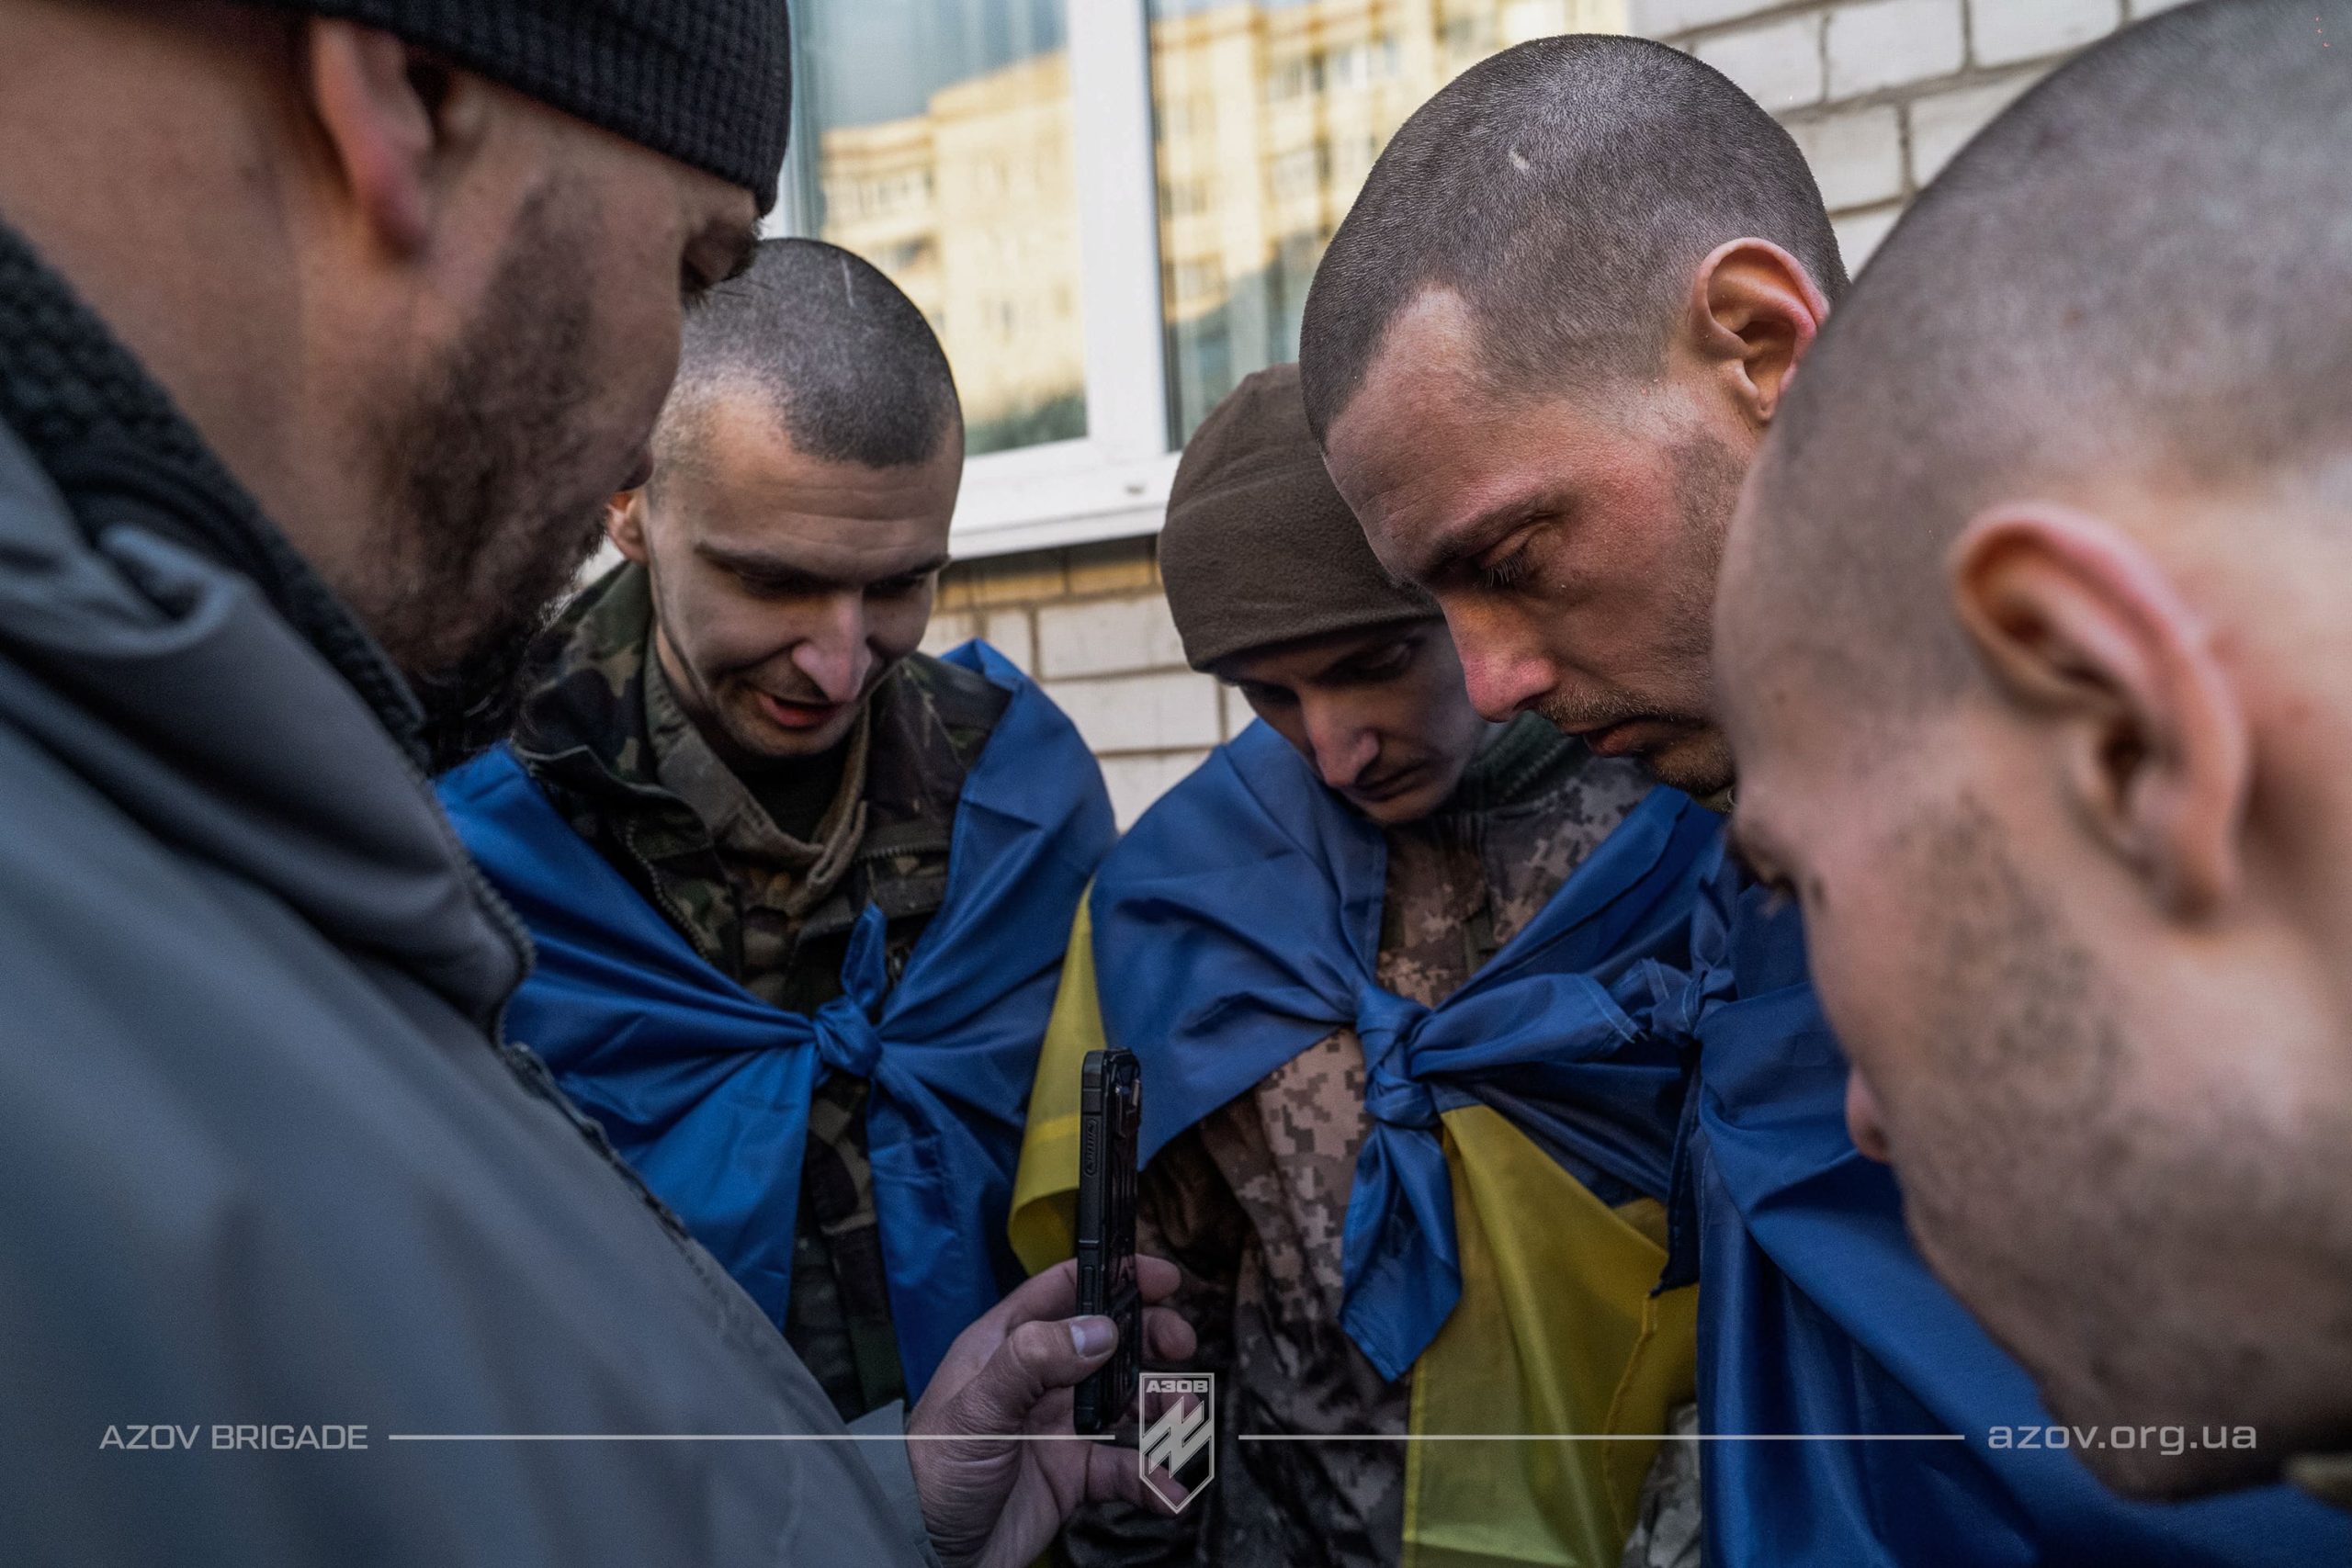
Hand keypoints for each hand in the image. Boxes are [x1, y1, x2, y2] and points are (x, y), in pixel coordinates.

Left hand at [906, 1255, 1195, 1567]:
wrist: (924, 1552)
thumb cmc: (932, 1471)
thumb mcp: (977, 1408)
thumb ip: (1034, 1361)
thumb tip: (1100, 1330)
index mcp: (1006, 1345)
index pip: (1065, 1291)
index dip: (1114, 1277)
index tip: (1162, 1278)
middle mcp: (1037, 1380)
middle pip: (1107, 1343)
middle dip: (1150, 1340)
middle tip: (1183, 1346)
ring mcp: (1057, 1427)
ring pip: (1125, 1403)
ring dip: (1161, 1408)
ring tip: (1183, 1422)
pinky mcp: (1072, 1475)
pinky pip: (1124, 1469)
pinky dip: (1152, 1478)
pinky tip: (1167, 1492)